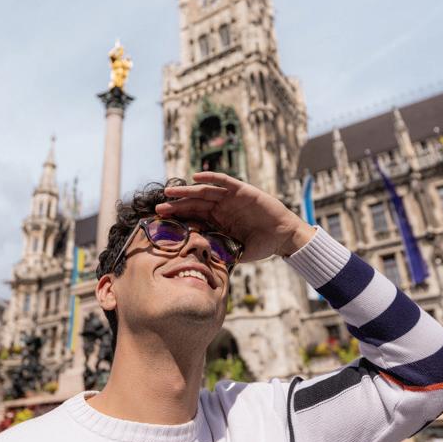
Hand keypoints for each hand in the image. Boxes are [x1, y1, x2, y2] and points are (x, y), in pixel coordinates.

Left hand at [155, 171, 314, 261]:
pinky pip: (224, 181)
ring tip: (170, 191)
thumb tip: (201, 264)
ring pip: (205, 191)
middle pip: (195, 203)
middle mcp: (222, 208)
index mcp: (218, 222)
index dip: (179, 217)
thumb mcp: (236, 252)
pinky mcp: (242, 190)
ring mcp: (230, 198)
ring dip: (187, 190)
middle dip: (176, 205)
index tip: (161, 220)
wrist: (282, 237)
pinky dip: (211, 178)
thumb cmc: (261, 246)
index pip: (194, 217)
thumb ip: (220, 254)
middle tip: (159, 207)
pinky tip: (196, 177)